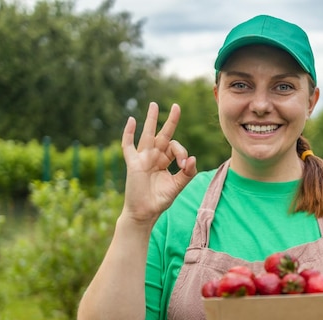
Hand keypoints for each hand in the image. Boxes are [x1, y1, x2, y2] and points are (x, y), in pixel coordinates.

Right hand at [121, 102, 196, 223]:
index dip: (182, 153)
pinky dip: (128, 133)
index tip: (185, 165)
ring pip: (147, 135)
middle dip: (170, 121)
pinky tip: (132, 120)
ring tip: (154, 104)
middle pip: (163, 135)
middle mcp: (154, 157)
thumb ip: (187, 173)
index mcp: (165, 161)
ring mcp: (143, 158)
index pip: (175, 148)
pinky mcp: (133, 163)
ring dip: (150, 120)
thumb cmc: (160, 200)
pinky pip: (128, 146)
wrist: (145, 212)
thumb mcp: (177, 186)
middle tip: (177, 106)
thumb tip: (194, 158)